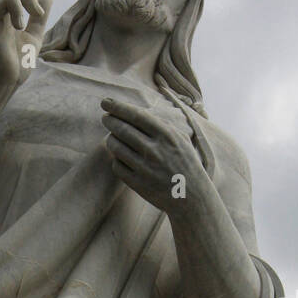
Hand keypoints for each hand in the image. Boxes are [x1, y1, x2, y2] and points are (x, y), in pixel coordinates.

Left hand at [100, 97, 208, 212]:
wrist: (191, 195)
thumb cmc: (184, 162)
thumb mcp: (179, 139)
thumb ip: (160, 125)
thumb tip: (133, 113)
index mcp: (167, 135)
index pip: (136, 115)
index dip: (118, 107)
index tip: (105, 102)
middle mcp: (155, 150)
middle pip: (122, 129)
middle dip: (110, 121)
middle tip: (105, 117)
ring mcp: (145, 168)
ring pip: (116, 147)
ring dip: (110, 139)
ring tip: (112, 137)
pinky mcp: (138, 184)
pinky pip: (117, 166)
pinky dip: (115, 159)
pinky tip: (120, 157)